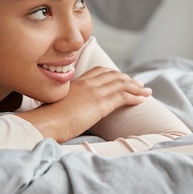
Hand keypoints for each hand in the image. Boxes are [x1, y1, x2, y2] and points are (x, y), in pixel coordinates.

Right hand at [18, 66, 151, 142]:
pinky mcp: (100, 104)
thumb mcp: (59, 104)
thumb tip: (72, 109)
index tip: (123, 78)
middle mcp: (88, 83)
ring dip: (137, 87)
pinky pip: (123, 96)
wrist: (46, 122)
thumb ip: (69, 101)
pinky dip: (135, 97)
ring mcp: (94, 92)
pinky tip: (142, 100)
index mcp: (78, 82)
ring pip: (122, 84)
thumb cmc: (48, 118)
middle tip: (140, 85)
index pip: (100, 71)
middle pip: (114, 75)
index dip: (115, 73)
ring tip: (146, 92)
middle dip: (129, 79)